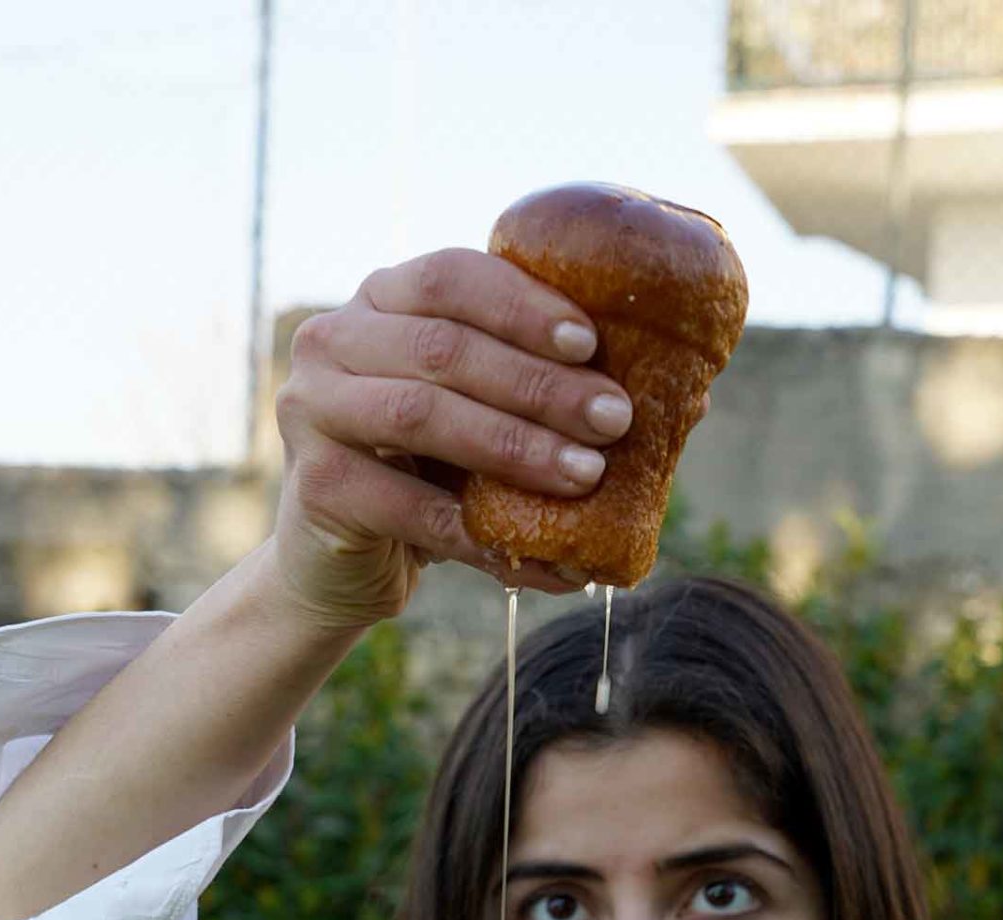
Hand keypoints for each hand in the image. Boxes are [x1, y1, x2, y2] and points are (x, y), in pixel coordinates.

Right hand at [271, 249, 634, 634]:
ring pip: (423, 414)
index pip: (452, 276)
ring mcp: (311, 409)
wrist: (344, 560)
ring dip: (515, 445)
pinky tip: (527, 549)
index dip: (524, 305)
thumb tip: (691, 401)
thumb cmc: (430, 477)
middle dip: (540, 385)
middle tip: (615, 420)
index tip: (592, 343)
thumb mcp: (484, 422)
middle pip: (445, 348)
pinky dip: (475, 531)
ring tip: (584, 474)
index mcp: (382, 300)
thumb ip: (551, 398)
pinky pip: (407, 504)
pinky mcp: (314, 485)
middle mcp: (334, 339)